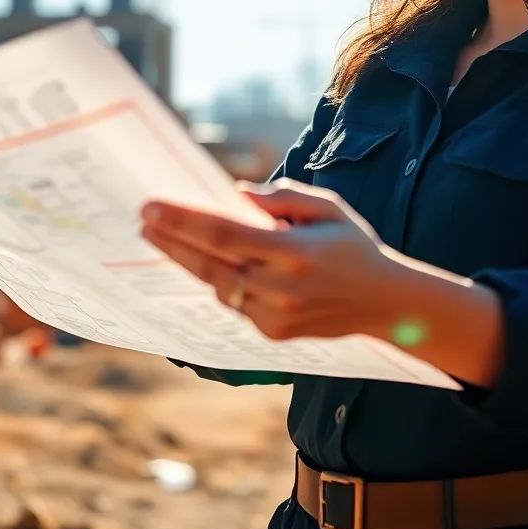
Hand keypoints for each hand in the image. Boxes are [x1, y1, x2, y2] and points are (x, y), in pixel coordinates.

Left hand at [139, 179, 402, 341]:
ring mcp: (274, 316)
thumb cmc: (353, 245)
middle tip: (142, 220)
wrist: (386, 303)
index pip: (223, 233)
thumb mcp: (327, 207)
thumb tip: (235, 194)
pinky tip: (201, 261)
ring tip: (158, 237)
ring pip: (216, 285)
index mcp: (293, 252)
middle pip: (209, 263)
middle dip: (170, 240)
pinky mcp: (272, 334)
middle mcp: (280, 288)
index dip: (182, 220)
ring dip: (186, 260)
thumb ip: (282, 197)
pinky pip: (233, 302)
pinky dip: (219, 280)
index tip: (151, 207)